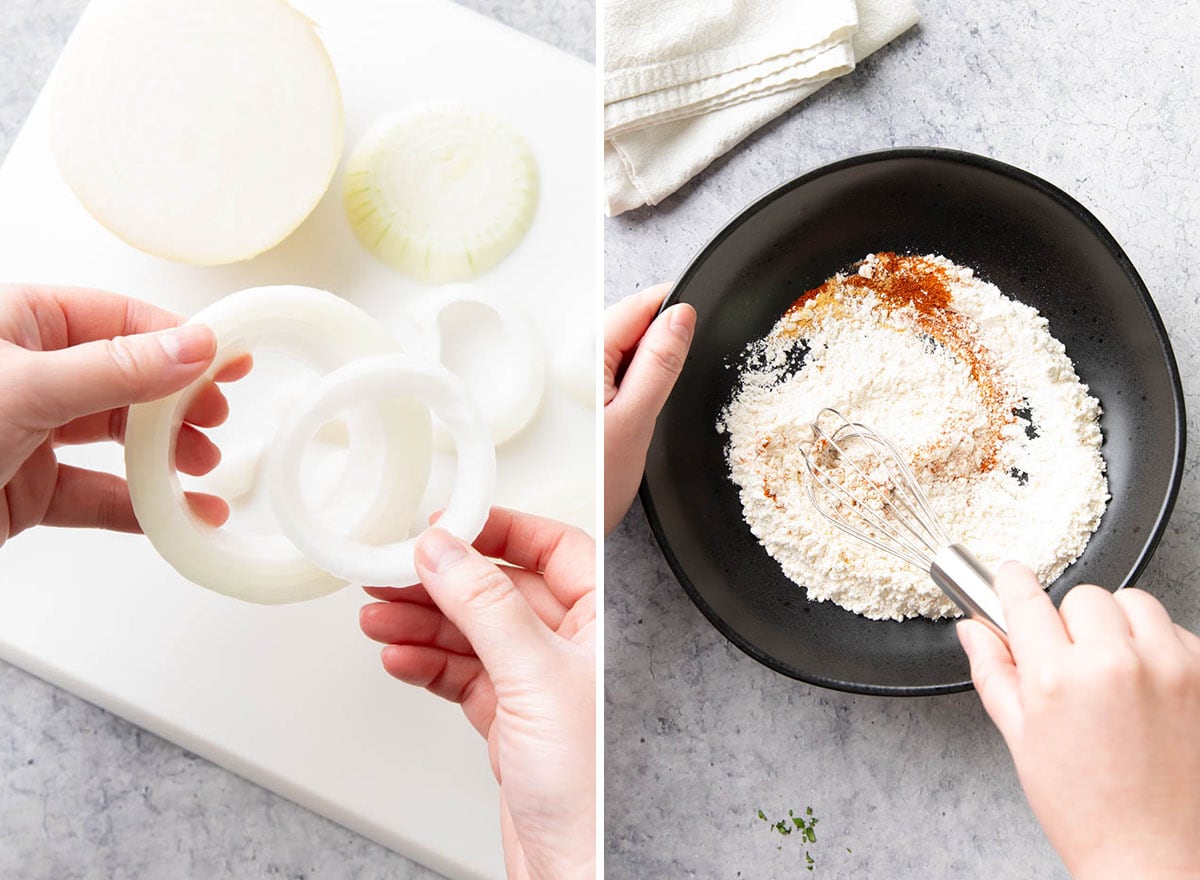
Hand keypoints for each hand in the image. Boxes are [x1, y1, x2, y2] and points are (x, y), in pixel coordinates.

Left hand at [0, 285, 248, 545]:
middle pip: (126, 379)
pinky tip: (181, 512)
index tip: (230, 360)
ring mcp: (27, 432)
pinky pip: (98, 494)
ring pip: (115, 438)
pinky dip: (141, 505)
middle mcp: (27, 373)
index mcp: (18, 323)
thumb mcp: (23, 389)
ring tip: (204, 468)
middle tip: (216, 419)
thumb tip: (192, 347)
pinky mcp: (26, 490)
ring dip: (165, 456)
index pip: (119, 320)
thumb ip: (115, 371)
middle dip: (177, 402)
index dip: (179, 340)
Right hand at [359, 508, 595, 879]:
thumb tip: (445, 550)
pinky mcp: (507, 718)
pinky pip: (459, 674)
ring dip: (421, 623)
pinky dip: (425, 663)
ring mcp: (535, 683)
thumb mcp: (534, 675)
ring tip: (377, 616)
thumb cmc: (587, 786)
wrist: (569, 865)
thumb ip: (484, 606)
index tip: (448, 524)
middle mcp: (569, 646)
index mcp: (598, 621)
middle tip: (390, 573)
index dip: (499, 530)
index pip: (552, 547)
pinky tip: (398, 656)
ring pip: (470, 632)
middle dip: (441, 582)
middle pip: (498, 589)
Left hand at [603, 284, 694, 534]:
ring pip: (632, 350)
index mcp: (590, 358)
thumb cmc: (603, 483)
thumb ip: (659, 363)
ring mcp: (588, 382)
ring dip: (656, 359)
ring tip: (670, 388)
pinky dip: (645, 381)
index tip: (709, 303)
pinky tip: (653, 404)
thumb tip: (681, 314)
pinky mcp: (596, 401)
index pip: (637, 306)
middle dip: (665, 335)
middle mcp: (582, 364)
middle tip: (693, 359)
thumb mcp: (637, 418)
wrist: (584, 535)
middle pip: (634, 325)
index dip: (673, 304)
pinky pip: (626, 375)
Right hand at [959, 563, 1199, 879]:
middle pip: (1082, 597)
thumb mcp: (1021, 739)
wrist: (1153, 855)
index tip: (1010, 576)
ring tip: (1110, 668)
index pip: (1026, 599)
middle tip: (1067, 659)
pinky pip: (1174, 629)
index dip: (1012, 583)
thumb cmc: (1086, 809)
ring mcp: (1168, 666)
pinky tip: (1143, 684)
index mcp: (1057, 678)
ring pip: (1133, 603)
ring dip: (1116, 624)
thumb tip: (974, 631)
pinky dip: (1156, 645)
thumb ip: (994, 674)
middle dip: (1069, 621)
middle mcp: (1115, 662)